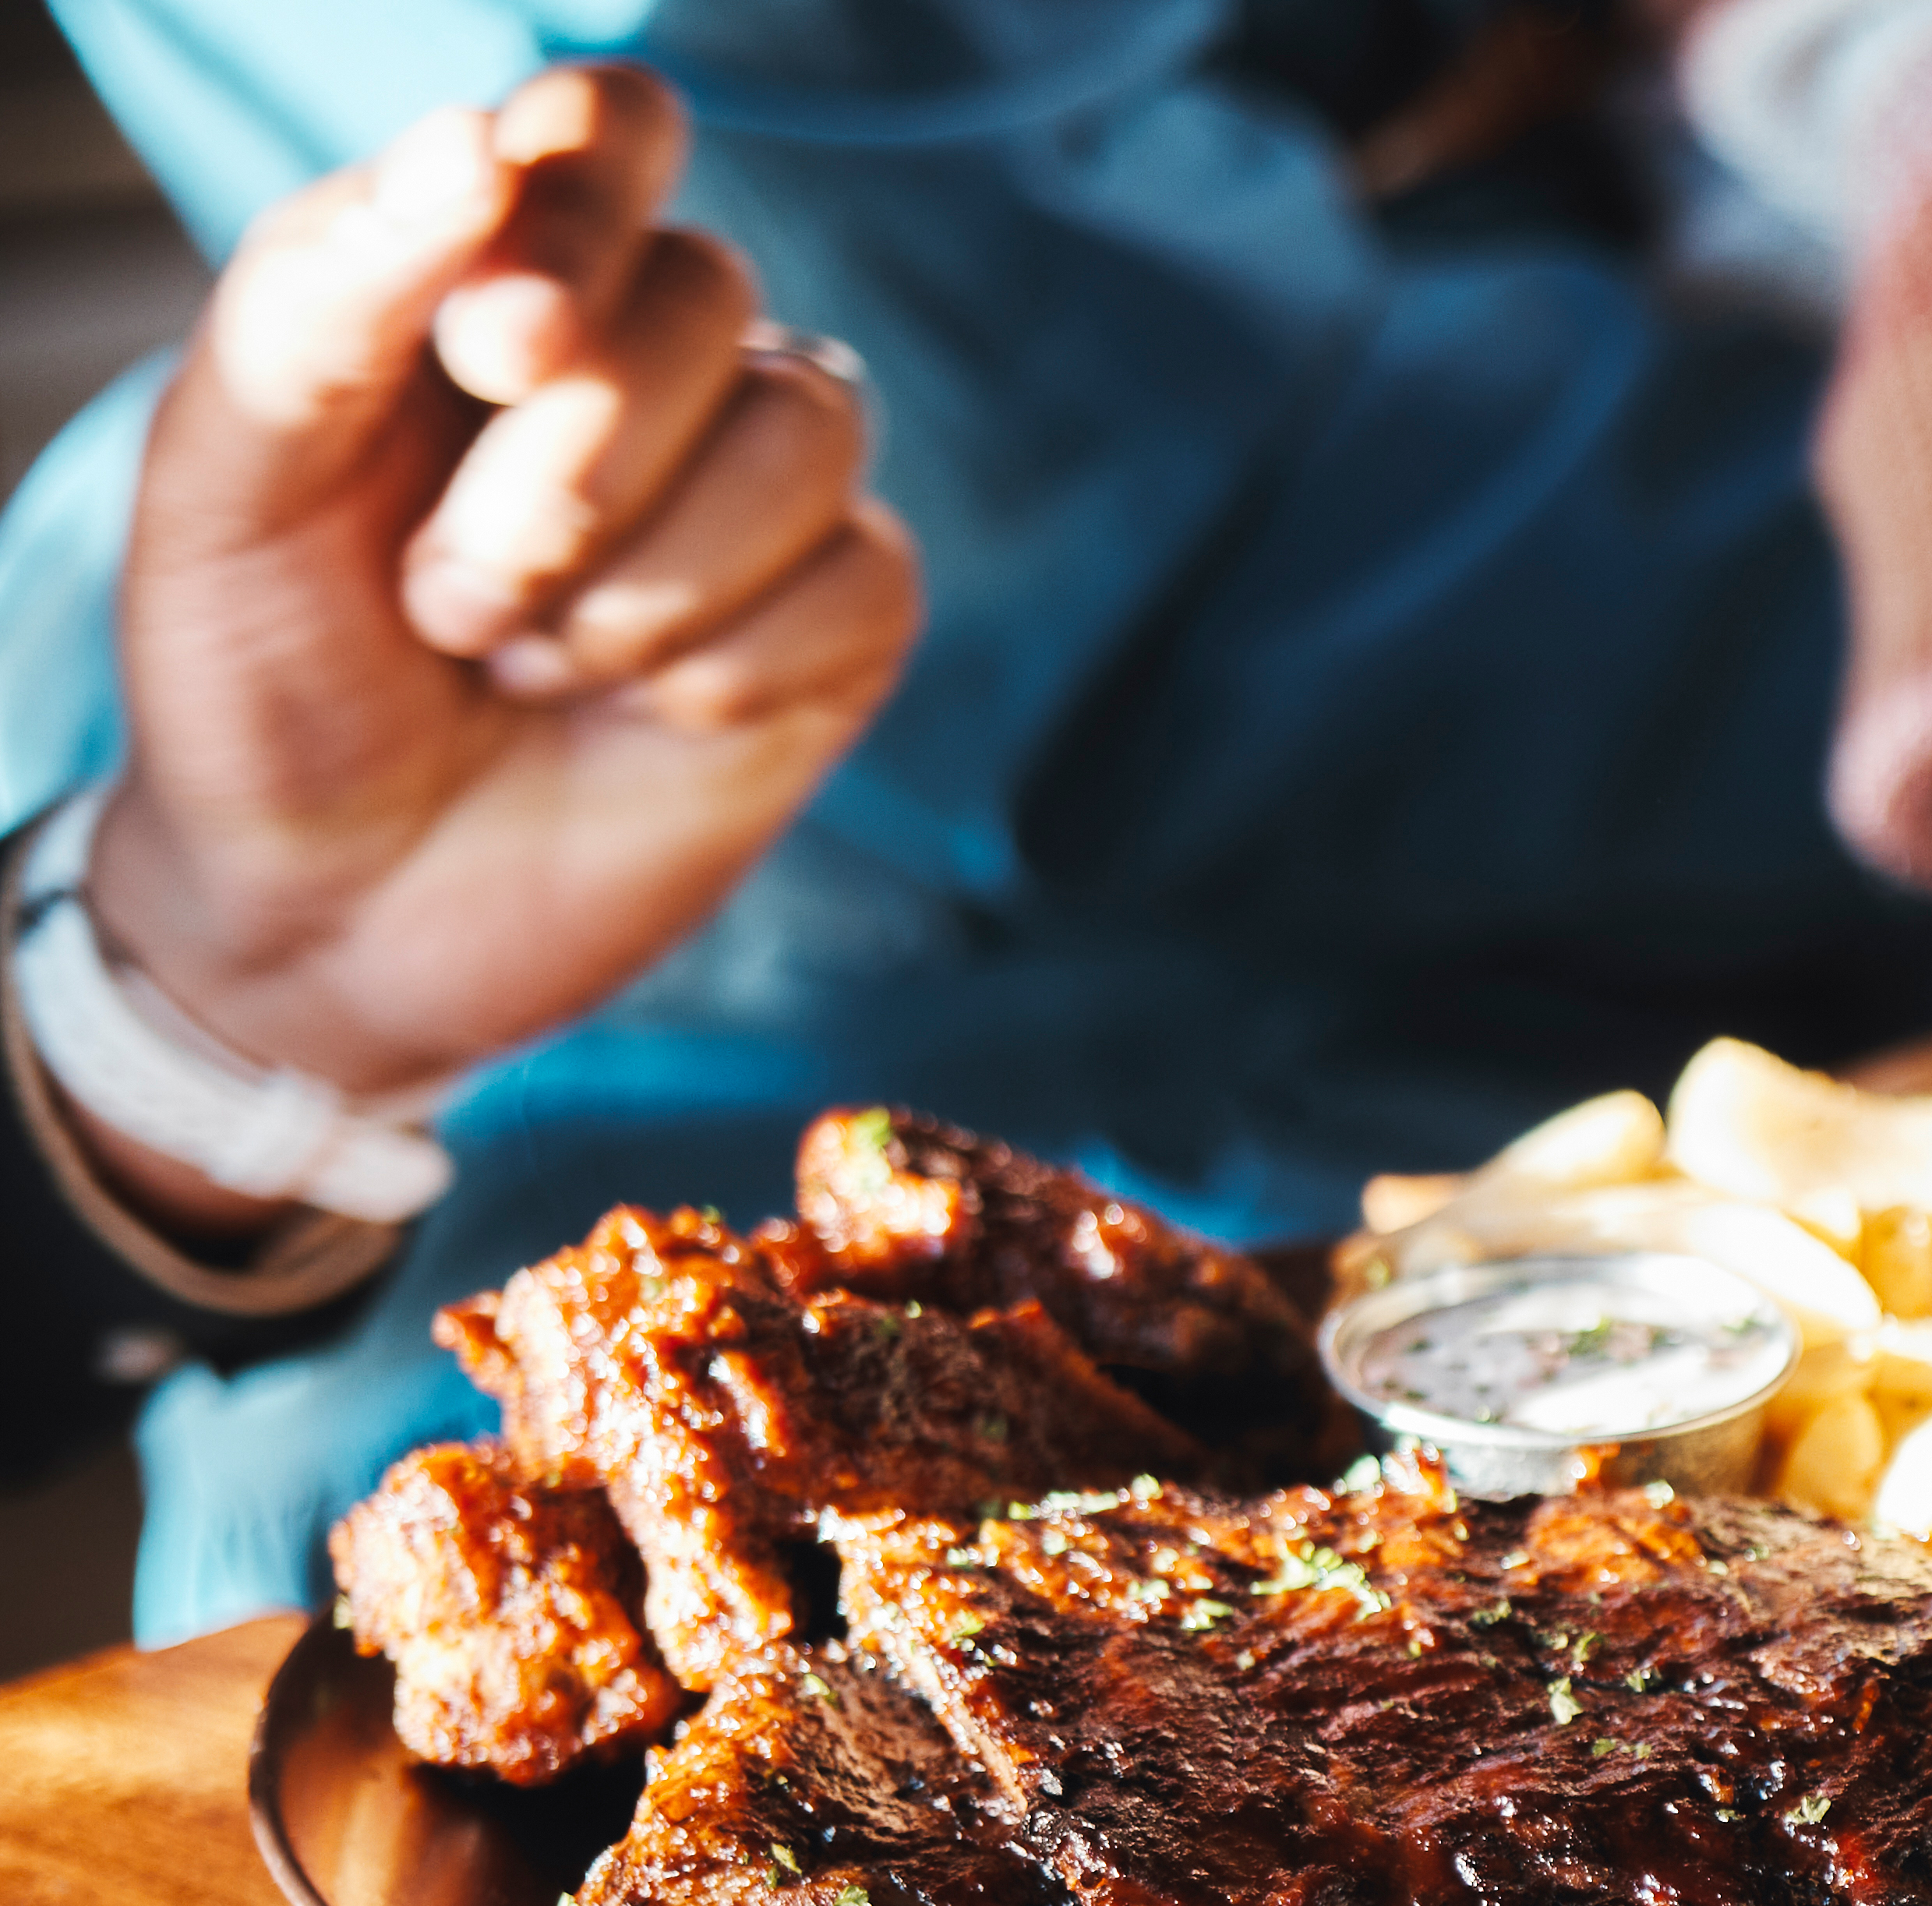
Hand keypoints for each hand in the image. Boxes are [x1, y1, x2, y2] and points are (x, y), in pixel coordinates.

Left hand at [79, 67, 920, 1236]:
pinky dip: (732, 658)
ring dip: (648, 571)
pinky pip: (867, 574)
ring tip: (523, 659)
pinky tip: (641, 715)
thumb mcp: (231, 467)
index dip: (581, 217)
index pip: (614, 130)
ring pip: (812, 423)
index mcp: (490, 279)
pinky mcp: (834, 633)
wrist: (323, 917)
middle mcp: (642, 367)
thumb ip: (328, 285)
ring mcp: (753, 500)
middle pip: (710, 292)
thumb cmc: (257, 673)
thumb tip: (480, 140)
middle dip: (574, 464)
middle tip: (452, 598)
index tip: (487, 348)